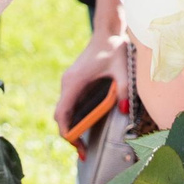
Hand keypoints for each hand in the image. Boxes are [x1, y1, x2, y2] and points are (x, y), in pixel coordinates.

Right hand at [57, 29, 126, 145]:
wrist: (107, 31)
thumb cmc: (114, 48)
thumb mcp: (122, 69)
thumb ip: (123, 89)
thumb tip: (123, 111)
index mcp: (74, 82)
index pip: (62, 113)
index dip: (67, 132)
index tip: (77, 145)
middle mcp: (68, 83)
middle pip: (60, 116)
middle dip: (69, 135)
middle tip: (84, 152)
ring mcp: (69, 82)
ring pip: (63, 110)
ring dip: (71, 127)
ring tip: (84, 144)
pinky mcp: (74, 82)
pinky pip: (69, 104)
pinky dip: (74, 118)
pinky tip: (86, 126)